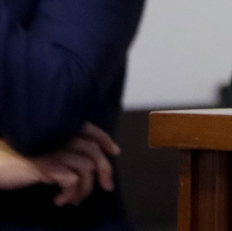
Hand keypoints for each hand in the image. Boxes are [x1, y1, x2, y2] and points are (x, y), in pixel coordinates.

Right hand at [0, 124, 120, 206]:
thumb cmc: (18, 162)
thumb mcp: (45, 153)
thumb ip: (64, 152)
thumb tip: (90, 166)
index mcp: (60, 131)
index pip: (90, 130)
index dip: (105, 140)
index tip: (114, 152)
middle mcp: (59, 137)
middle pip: (93, 151)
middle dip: (105, 170)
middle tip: (107, 187)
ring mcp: (53, 150)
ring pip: (86, 168)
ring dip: (84, 188)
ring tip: (74, 199)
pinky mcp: (46, 166)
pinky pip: (71, 180)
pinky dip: (69, 193)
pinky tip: (59, 200)